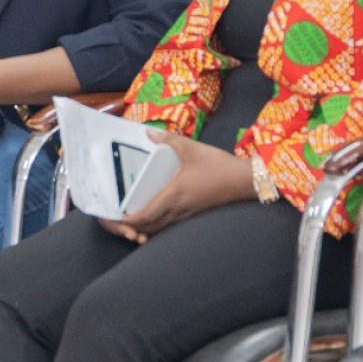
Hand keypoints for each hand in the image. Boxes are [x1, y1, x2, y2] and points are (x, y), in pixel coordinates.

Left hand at [99, 133, 255, 243]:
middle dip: (132, 227)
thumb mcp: (191, 148)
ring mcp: (187, 214)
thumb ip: (168, 140)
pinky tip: (153, 215)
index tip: (116, 218)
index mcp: (173, 195)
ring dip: (144, 227)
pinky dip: (157, 224)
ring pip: (160, 227)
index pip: (146, 215)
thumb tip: (147, 133)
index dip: (129, 221)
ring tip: (132, 220)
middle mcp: (177, 209)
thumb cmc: (217, 165)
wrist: (245, 181)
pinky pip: (170, 224)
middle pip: (149, 226)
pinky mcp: (194, 214)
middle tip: (118, 219)